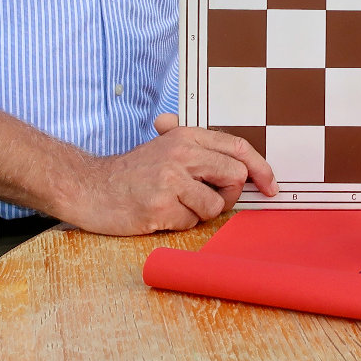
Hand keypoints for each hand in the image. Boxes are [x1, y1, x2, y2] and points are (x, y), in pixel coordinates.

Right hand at [62, 115, 277, 234]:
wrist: (89, 187)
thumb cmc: (132, 172)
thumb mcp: (164, 147)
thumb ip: (200, 149)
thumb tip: (244, 161)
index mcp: (187, 136)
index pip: (238, 148)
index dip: (261, 168)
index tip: (270, 187)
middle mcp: (180, 153)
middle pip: (235, 177)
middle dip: (230, 195)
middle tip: (210, 199)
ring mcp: (169, 180)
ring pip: (215, 206)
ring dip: (201, 213)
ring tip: (176, 206)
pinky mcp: (159, 206)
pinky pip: (191, 223)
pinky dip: (181, 224)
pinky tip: (160, 215)